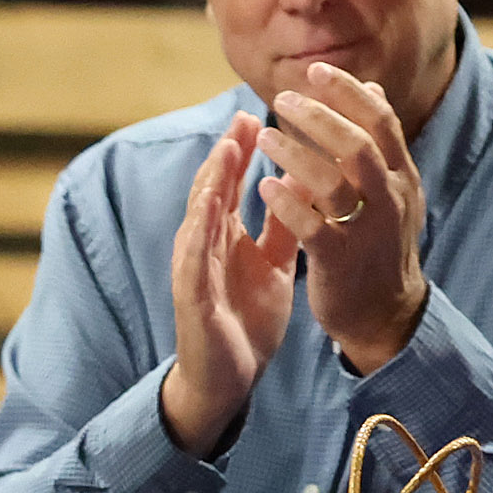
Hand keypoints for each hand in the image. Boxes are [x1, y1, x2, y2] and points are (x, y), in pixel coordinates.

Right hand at [160, 112, 299, 454]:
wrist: (228, 378)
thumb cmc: (246, 321)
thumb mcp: (274, 265)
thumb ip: (283, 226)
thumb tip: (300, 183)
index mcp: (225, 236)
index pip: (232, 182)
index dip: (245, 148)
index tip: (262, 114)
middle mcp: (205, 244)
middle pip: (213, 188)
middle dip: (228, 151)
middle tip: (245, 114)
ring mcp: (194, 268)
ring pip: (200, 216)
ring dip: (212, 181)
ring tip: (228, 147)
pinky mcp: (192, 296)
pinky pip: (195, 258)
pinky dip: (202, 230)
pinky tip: (211, 208)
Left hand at [255, 62, 429, 376]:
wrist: (387, 314)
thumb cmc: (380, 244)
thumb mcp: (392, 190)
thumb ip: (380, 143)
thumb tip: (372, 88)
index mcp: (401, 177)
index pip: (381, 121)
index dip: (348, 92)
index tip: (315, 70)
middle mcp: (389, 200)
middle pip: (357, 146)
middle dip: (319, 117)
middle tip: (283, 99)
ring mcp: (366, 232)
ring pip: (332, 183)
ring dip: (296, 155)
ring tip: (264, 138)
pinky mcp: (340, 262)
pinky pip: (312, 227)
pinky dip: (288, 203)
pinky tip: (265, 186)